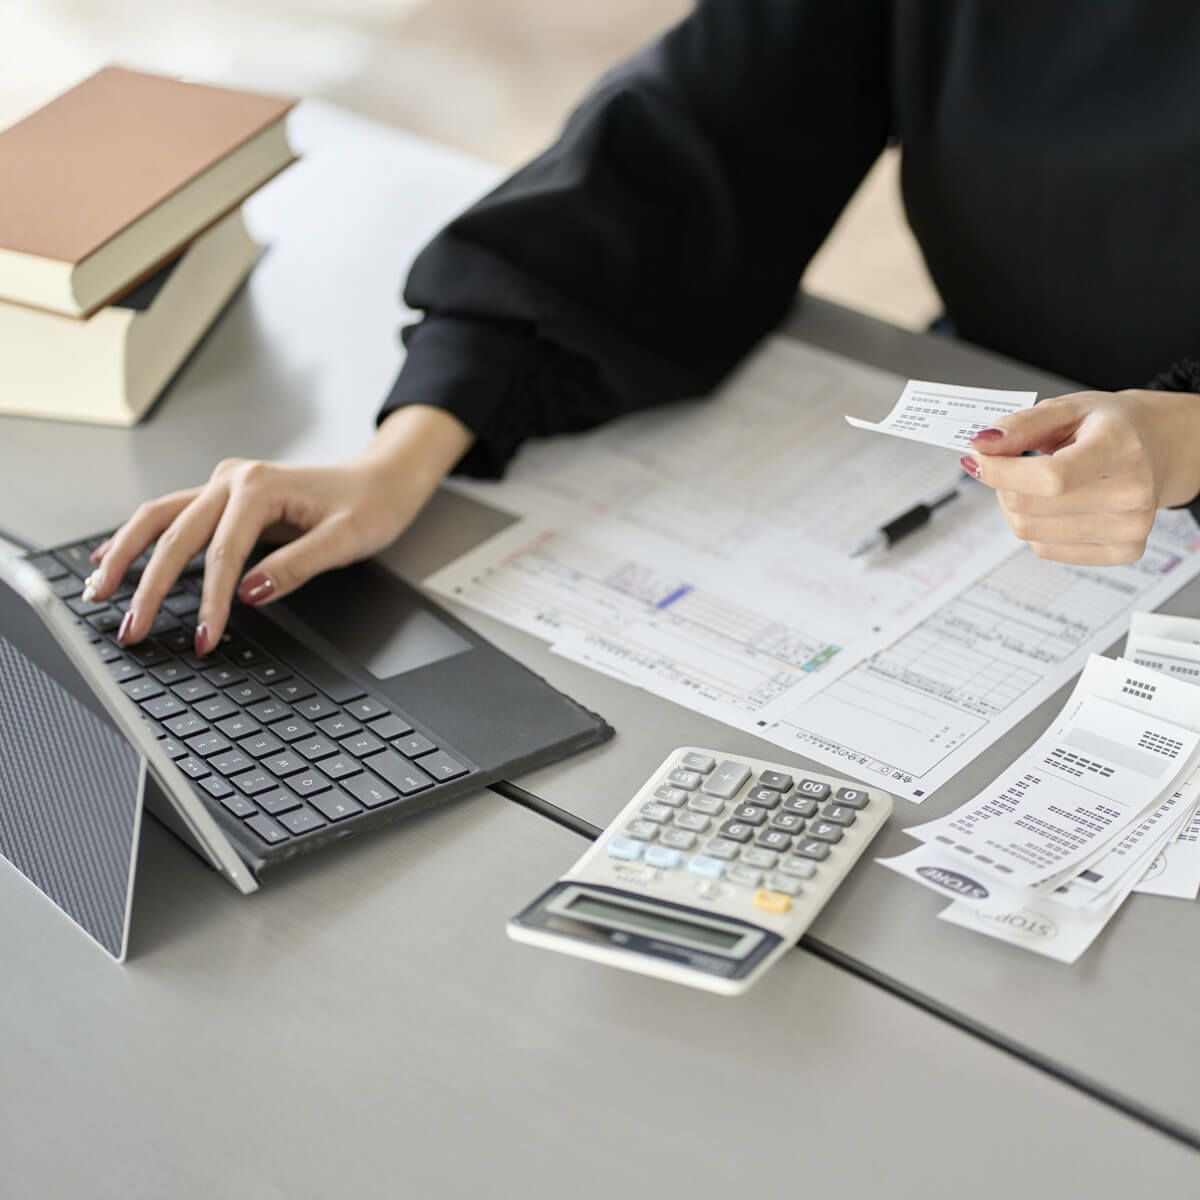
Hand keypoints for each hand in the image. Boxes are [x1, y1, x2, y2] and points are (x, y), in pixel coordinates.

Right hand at [83, 405, 473, 653]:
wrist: (382, 478)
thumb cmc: (371, 504)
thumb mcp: (346, 539)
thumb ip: (297, 566)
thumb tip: (249, 593)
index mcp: (260, 487)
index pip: (222, 554)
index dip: (209, 601)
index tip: (203, 637)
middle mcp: (233, 479)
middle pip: (174, 535)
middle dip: (147, 586)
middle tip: (131, 630)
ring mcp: (225, 483)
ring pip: (159, 518)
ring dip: (126, 554)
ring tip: (98, 593)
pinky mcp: (225, 495)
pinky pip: (171, 515)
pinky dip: (140, 538)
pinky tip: (111, 557)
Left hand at [961, 389, 1199, 564]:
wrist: (1156, 447)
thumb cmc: (1111, 427)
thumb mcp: (1066, 409)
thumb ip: (1020, 425)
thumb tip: (982, 446)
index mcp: (1120, 447)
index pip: (1051, 477)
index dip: (1002, 472)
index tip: (979, 459)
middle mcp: (1132, 492)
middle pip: (1029, 507)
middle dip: (1003, 485)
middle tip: (1011, 465)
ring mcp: (1131, 528)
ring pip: (1030, 532)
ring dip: (1015, 507)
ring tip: (1034, 484)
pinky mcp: (1123, 552)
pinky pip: (1046, 550)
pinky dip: (1035, 527)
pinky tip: (1053, 505)